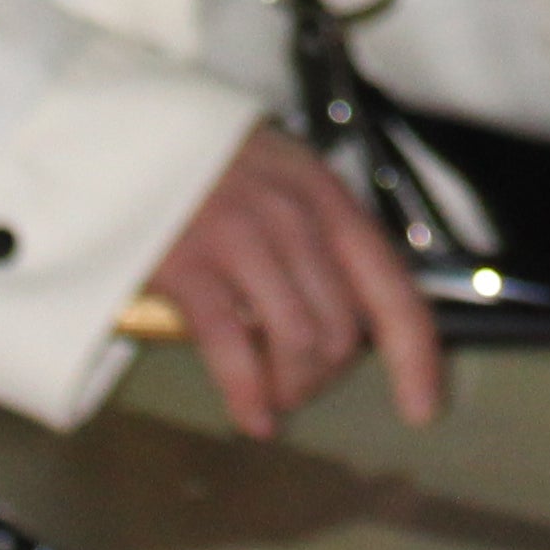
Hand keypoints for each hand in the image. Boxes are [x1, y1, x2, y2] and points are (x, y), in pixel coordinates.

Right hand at [143, 125, 443, 438]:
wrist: (126, 133)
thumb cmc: (211, 169)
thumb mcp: (285, 182)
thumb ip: (322, 242)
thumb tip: (353, 326)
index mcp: (328, 199)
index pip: (392, 288)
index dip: (415, 356)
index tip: (422, 409)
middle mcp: (294, 217)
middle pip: (342, 329)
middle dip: (326, 376)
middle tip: (298, 385)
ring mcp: (240, 237)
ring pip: (297, 342)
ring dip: (291, 387)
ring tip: (275, 397)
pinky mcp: (187, 263)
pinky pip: (230, 345)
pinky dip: (247, 393)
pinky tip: (251, 417)